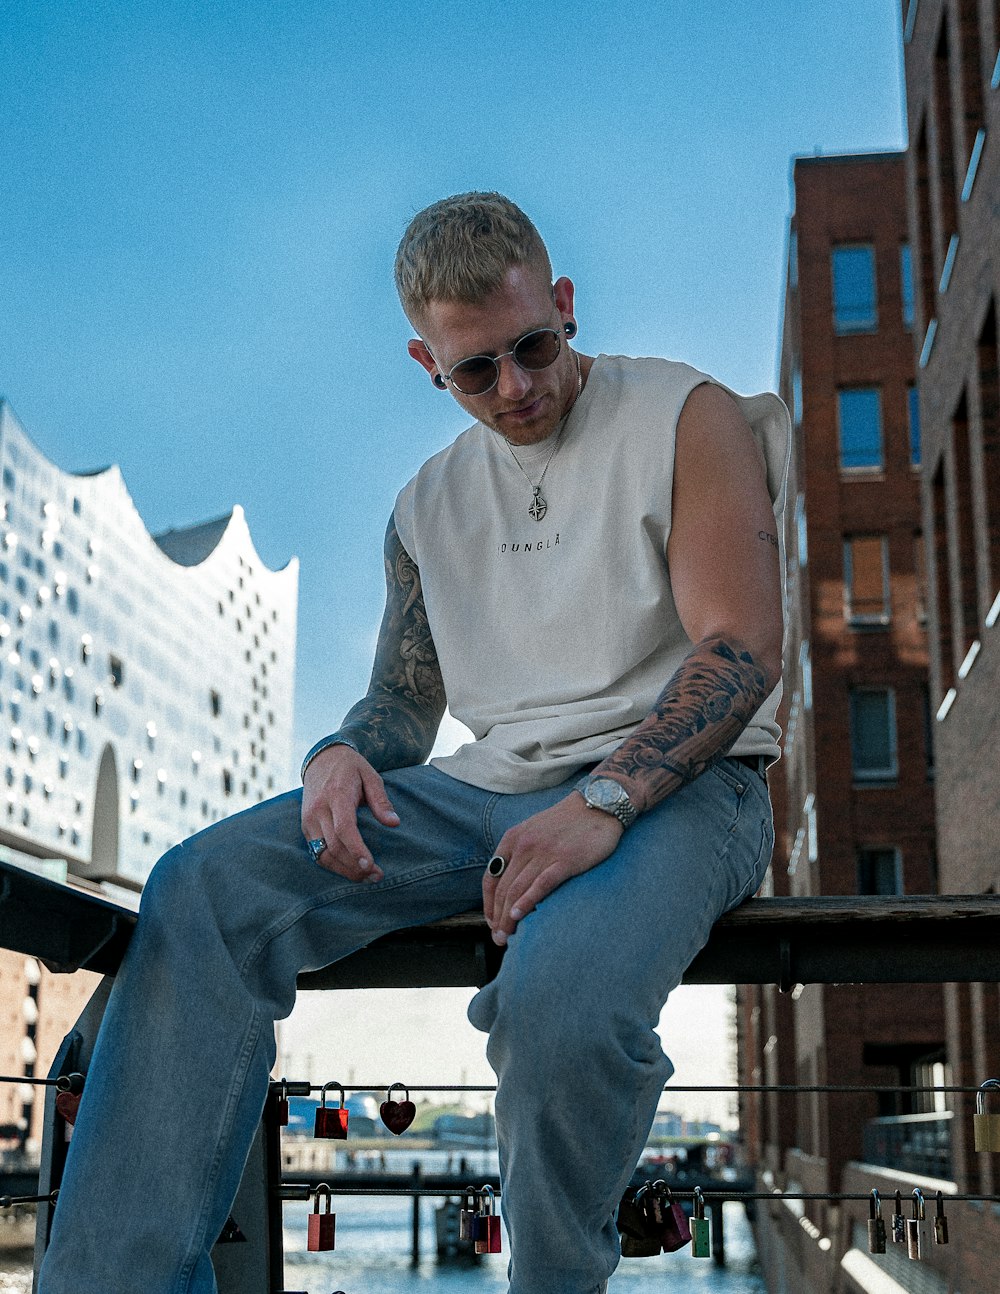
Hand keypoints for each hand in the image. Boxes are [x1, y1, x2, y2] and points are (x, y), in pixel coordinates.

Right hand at [301, 745, 398, 880]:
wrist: (321, 759)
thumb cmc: (351, 768)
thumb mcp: (371, 776)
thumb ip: (381, 800)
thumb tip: (394, 823)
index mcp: (336, 795)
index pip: (343, 828)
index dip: (356, 849)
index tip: (370, 865)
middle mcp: (318, 809)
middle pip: (334, 845)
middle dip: (355, 866)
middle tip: (377, 876)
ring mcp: (309, 820)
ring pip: (323, 854)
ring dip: (344, 870)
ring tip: (366, 877)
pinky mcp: (305, 827)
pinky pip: (316, 853)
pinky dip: (332, 865)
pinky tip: (350, 870)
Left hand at [483, 793, 623, 945]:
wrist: (597, 804)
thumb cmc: (568, 822)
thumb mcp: (534, 830)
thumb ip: (521, 852)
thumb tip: (512, 883)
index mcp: (513, 838)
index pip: (491, 877)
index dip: (488, 904)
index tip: (492, 922)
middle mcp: (524, 845)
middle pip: (503, 889)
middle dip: (497, 918)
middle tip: (498, 938)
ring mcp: (544, 852)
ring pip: (517, 890)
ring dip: (508, 917)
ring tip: (506, 937)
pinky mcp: (564, 860)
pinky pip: (540, 885)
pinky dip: (526, 902)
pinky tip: (519, 916)